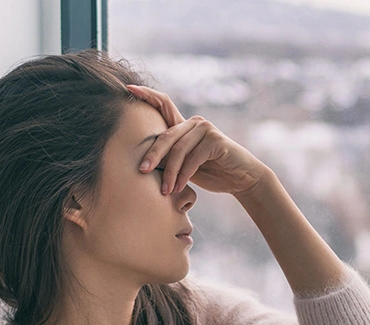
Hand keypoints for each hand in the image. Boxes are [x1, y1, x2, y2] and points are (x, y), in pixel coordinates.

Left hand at [127, 85, 268, 195]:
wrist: (241, 180)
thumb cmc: (212, 173)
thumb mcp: (186, 165)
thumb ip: (170, 158)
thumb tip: (142, 163)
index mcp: (184, 126)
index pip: (163, 104)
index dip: (146, 94)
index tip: (128, 89)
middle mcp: (195, 123)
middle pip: (166, 136)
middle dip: (152, 155)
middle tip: (142, 171)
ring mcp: (206, 129)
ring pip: (179, 150)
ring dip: (170, 173)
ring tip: (165, 190)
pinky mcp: (216, 140)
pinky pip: (193, 158)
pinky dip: (184, 175)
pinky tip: (179, 187)